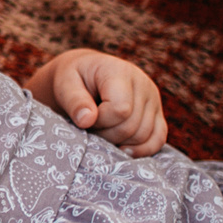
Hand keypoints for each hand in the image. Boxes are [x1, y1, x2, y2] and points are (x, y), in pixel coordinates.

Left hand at [25, 48, 166, 155]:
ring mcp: (153, 99)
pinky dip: (141, 150)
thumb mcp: (65, 85)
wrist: (84, 76)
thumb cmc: (72, 80)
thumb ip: (74, 101)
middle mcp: (143, 83)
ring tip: (101, 131)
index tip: (85, 118)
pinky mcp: (157, 113)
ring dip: (119, 143)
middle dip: (106, 135)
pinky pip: (158, 139)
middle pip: (132, 126)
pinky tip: (122, 150)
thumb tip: (87, 120)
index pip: (121, 109)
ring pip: (143, 136)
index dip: (100, 122)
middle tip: (91, 128)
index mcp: (120, 72)